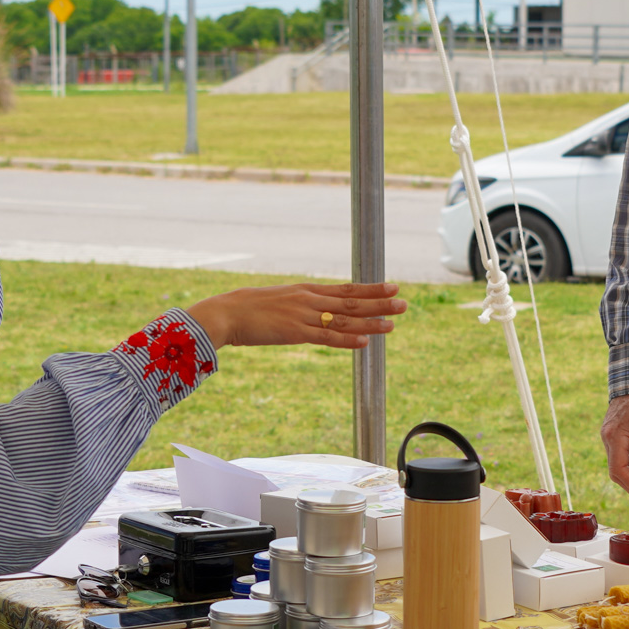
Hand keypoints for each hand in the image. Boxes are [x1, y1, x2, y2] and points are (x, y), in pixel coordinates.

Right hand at [185, 281, 404, 349]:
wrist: (224, 313)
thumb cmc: (247, 308)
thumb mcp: (278, 301)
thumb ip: (298, 306)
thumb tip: (312, 312)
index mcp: (306, 291)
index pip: (346, 289)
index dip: (371, 289)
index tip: (393, 287)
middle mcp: (309, 300)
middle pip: (352, 302)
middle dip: (380, 303)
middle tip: (404, 304)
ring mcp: (303, 316)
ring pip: (344, 319)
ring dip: (371, 322)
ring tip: (393, 324)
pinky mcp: (294, 333)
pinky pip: (326, 337)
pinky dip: (347, 339)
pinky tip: (365, 341)